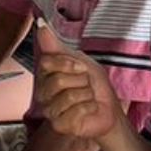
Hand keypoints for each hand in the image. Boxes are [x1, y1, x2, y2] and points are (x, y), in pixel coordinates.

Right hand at [34, 24, 123, 142]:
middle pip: (57, 80)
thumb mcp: (80, 60)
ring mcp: (50, 110)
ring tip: (88, 98)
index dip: (68, 64)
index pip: (46, 63)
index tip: (81, 68)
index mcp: (45, 76)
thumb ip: (57, 46)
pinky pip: (74, 112)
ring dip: (87, 95)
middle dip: (81, 81)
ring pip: (68, 96)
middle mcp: (43, 93)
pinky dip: (89, 108)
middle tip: (86, 86)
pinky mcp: (59, 125)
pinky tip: (89, 110)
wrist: (109, 109)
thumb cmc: (95, 85)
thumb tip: (40, 25)